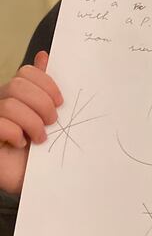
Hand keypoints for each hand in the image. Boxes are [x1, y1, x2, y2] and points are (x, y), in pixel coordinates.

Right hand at [0, 51, 62, 194]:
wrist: (41, 180)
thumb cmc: (45, 150)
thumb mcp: (49, 117)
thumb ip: (46, 89)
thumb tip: (44, 56)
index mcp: (18, 95)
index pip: (26, 72)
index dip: (46, 83)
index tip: (60, 102)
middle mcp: (3, 103)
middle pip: (17, 85)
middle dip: (41, 104)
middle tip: (52, 122)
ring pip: (9, 104)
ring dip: (32, 122)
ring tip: (40, 138)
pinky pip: (0, 123)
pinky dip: (15, 133)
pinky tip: (21, 143)